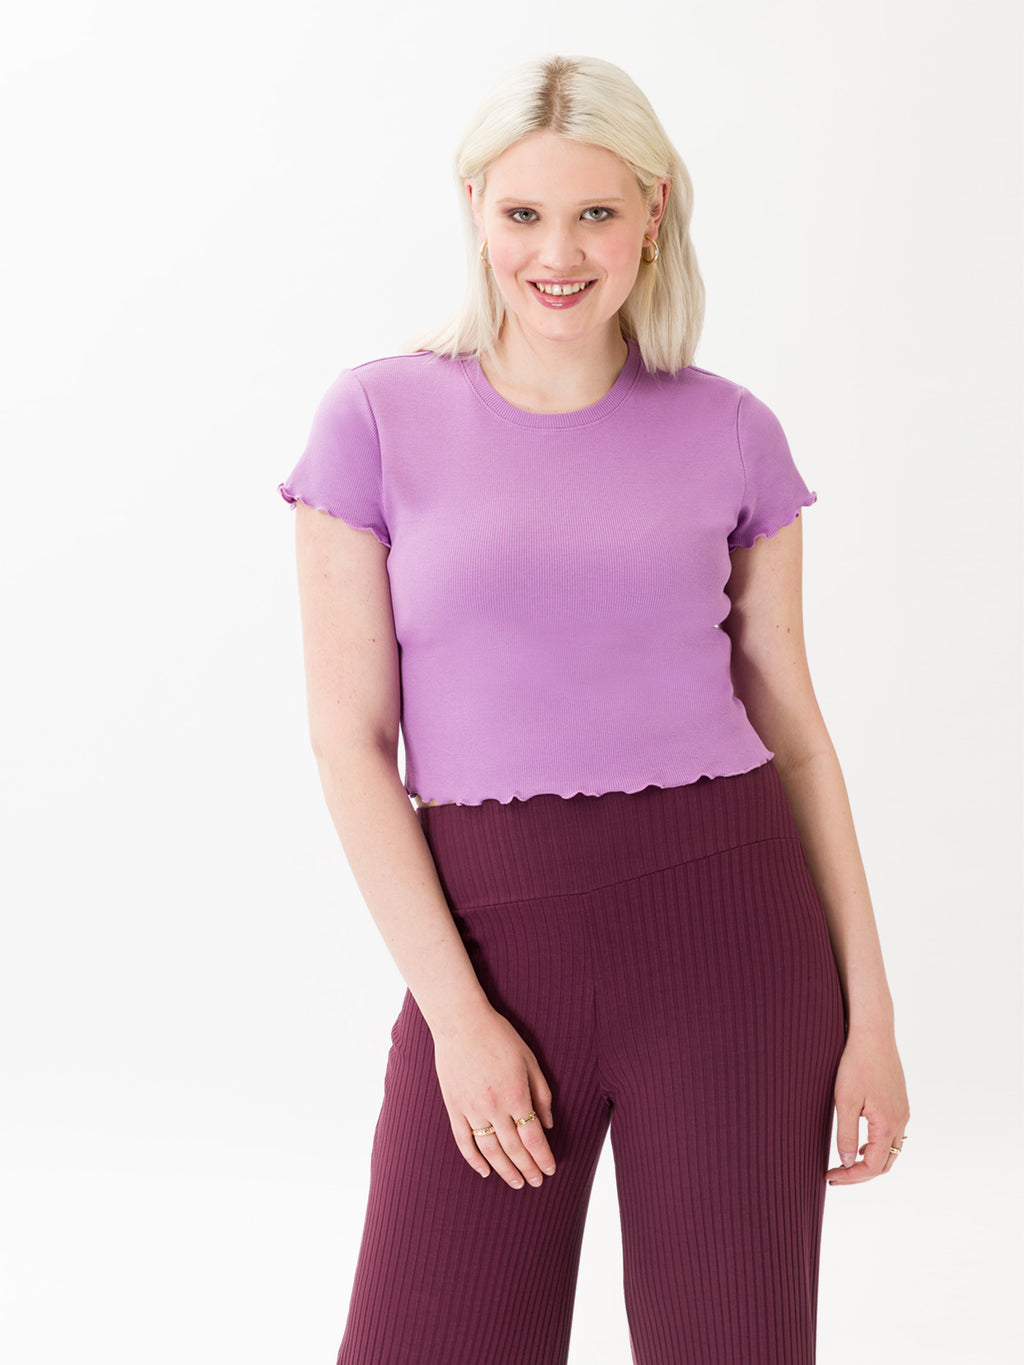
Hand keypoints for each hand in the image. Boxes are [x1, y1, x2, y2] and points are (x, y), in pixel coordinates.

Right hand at [431, 1005, 556, 1188]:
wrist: (461, 1022)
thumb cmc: (499, 1037)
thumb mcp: (529, 1060)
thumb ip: (541, 1093)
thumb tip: (549, 1124)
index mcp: (516, 1095)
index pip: (533, 1137)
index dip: (543, 1157)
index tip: (550, 1170)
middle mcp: (494, 1107)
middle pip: (514, 1149)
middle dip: (528, 1168)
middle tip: (537, 1182)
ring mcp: (471, 1109)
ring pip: (490, 1150)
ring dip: (505, 1170)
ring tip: (517, 1183)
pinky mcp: (454, 1107)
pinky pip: (464, 1141)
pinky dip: (474, 1160)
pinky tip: (485, 1172)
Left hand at [825, 1025, 909, 1184]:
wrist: (874, 1034)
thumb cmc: (856, 1064)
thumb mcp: (845, 1100)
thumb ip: (846, 1133)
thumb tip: (846, 1160)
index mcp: (887, 1125)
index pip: (872, 1167)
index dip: (850, 1177)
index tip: (829, 1177)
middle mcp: (900, 1122)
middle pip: (885, 1163)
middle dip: (860, 1174)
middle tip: (836, 1175)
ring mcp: (902, 1112)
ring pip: (892, 1151)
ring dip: (870, 1161)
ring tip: (845, 1164)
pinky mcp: (900, 1103)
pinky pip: (893, 1135)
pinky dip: (878, 1146)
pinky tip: (860, 1143)